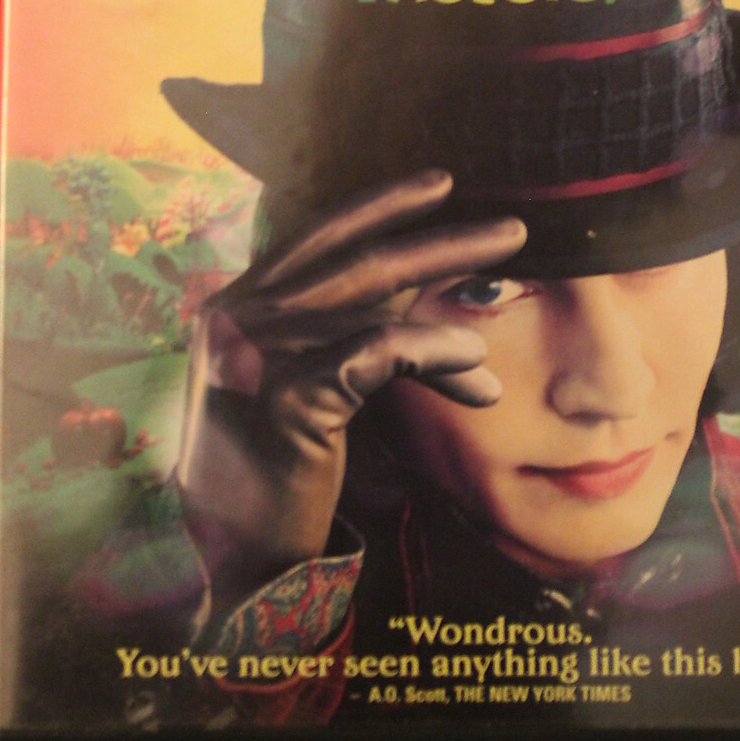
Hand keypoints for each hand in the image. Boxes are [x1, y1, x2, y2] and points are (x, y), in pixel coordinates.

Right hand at [177, 171, 524, 594]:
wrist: (226, 558)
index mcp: (236, 306)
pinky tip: (474, 365)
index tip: (441, 182)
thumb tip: (445, 326)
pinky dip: (430, 352)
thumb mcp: (302, 388)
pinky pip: (373, 356)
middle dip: (441, 238)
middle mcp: (237, 317)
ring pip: (372, 302)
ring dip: (448, 296)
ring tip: (506, 291)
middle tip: (513, 229)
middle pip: (356, 260)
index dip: (379, 205)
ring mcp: (254, 355)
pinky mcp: (283, 399)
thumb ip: (345, 340)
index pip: (316, 237)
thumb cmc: (268, 473)